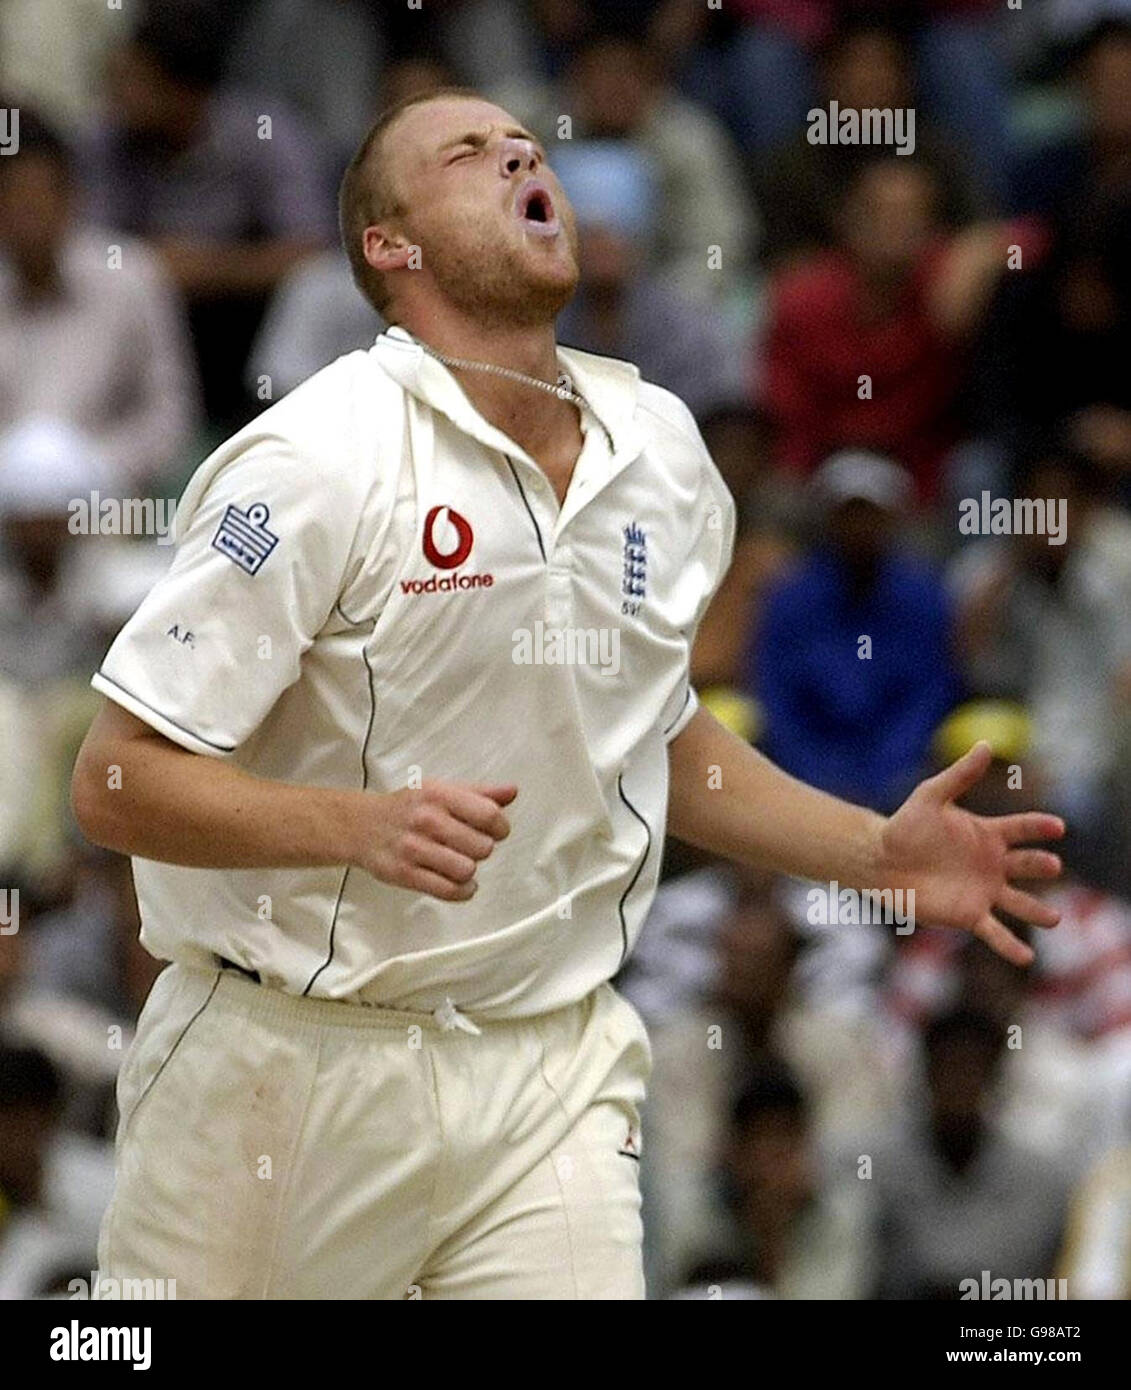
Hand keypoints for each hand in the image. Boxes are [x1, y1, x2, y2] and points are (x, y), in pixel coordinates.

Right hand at [355, 781, 516, 901]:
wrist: (360, 826)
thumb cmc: (407, 808)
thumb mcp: (440, 790)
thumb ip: (479, 793)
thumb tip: (512, 792)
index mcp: (439, 795)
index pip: (489, 815)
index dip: (500, 827)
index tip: (495, 831)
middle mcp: (427, 820)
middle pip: (482, 846)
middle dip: (481, 849)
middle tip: (469, 846)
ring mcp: (414, 848)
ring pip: (467, 870)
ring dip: (469, 870)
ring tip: (460, 862)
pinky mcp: (405, 874)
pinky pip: (448, 890)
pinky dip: (462, 891)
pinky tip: (461, 883)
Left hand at [877, 743, 1063, 964]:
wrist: (880, 861)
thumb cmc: (905, 826)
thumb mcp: (931, 796)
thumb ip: (960, 775)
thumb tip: (985, 744)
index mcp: (988, 834)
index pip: (1022, 829)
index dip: (1039, 827)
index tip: (1057, 826)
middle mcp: (993, 864)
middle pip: (1027, 865)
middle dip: (1041, 866)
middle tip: (1052, 866)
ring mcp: (984, 891)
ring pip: (1020, 904)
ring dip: (1038, 911)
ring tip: (1054, 918)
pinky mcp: (970, 915)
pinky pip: (995, 933)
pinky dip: (1011, 945)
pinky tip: (1027, 958)